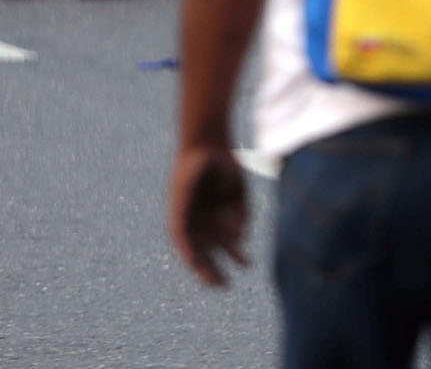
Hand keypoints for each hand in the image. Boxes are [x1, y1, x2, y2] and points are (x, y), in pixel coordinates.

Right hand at [167, 144, 249, 286]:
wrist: (208, 144)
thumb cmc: (191, 170)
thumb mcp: (183, 196)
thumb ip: (183, 222)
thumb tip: (189, 251)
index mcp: (184, 223)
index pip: (192, 255)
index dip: (201, 271)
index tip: (212, 283)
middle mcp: (200, 222)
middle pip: (209, 253)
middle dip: (217, 269)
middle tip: (225, 285)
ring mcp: (218, 213)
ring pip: (229, 241)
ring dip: (236, 254)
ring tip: (247, 265)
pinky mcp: (236, 203)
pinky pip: (241, 221)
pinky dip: (242, 226)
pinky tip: (241, 225)